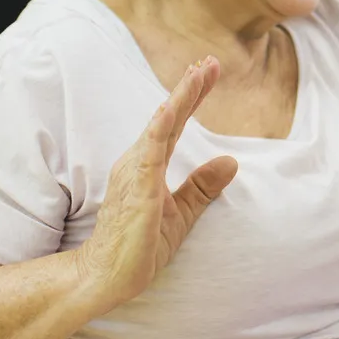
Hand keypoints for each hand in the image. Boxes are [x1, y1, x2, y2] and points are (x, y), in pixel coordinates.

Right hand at [75, 58, 237, 311]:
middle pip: (167, 116)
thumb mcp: (182, 214)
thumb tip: (231, 160)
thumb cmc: (138, 247)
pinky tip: (172, 107)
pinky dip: (161, 126)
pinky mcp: (137, 188)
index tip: (209, 72)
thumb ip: (203, 187)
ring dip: (180, 97)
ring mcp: (135, 173)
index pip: (173, 125)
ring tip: (198, 72)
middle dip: (189, 87)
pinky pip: (150, 151)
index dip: (192, 97)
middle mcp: (138, 162)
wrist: (106, 278)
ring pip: (160, 125)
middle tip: (210, 61)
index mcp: (148, 166)